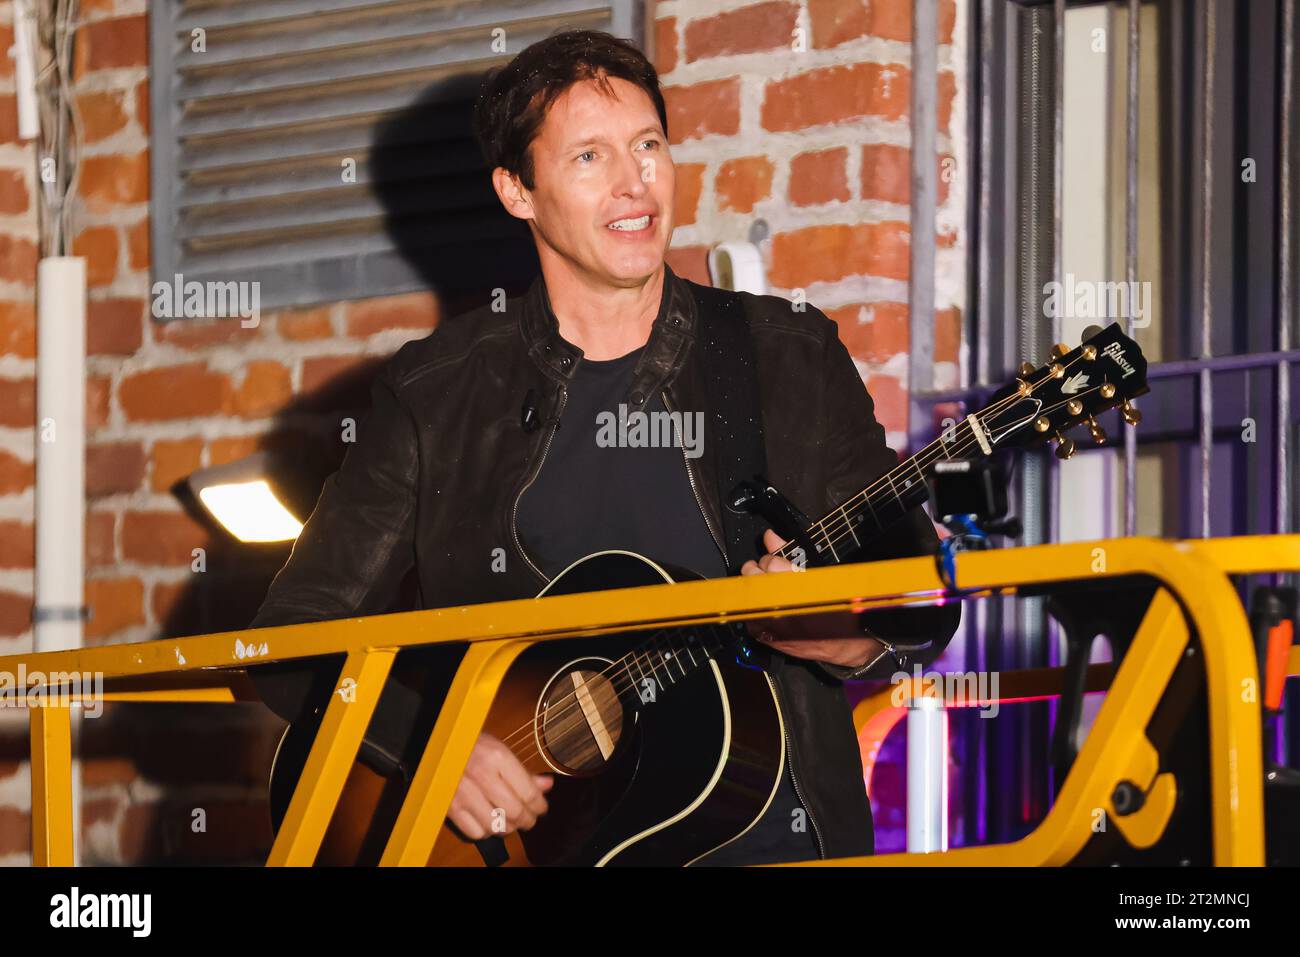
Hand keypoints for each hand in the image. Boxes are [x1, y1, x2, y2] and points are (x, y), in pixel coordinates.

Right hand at [447, 732, 553, 839]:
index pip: (528, 792)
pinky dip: (486, 831)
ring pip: (496, 825)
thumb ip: (523, 771)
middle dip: (527, 820)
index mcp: (497, 757)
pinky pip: (475, 832)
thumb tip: (547, 785)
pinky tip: (489, 821)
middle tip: (529, 819)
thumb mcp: (499, 749)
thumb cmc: (472, 745)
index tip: (541, 808)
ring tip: (511, 821)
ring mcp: (463, 792)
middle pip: (514, 812)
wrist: (440, 745)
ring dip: (508, 827)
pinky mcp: (450, 806)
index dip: (539, 806)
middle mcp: (481, 774)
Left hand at [740, 529, 883, 668]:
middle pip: (752, 573)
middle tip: (772, 574)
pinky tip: (769, 606)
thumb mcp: (818, 575)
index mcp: (796, 585)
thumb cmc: (836, 608)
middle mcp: (779, 603)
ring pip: (745, 591)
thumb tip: (770, 536)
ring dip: (754, 586)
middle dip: (760, 569)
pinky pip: (746, 609)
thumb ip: (788, 553)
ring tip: (770, 590)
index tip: (780, 563)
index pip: (770, 562)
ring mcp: (767, 620)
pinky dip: (754, 605)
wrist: (841, 643)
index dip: (774, 559)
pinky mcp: (760, 633)